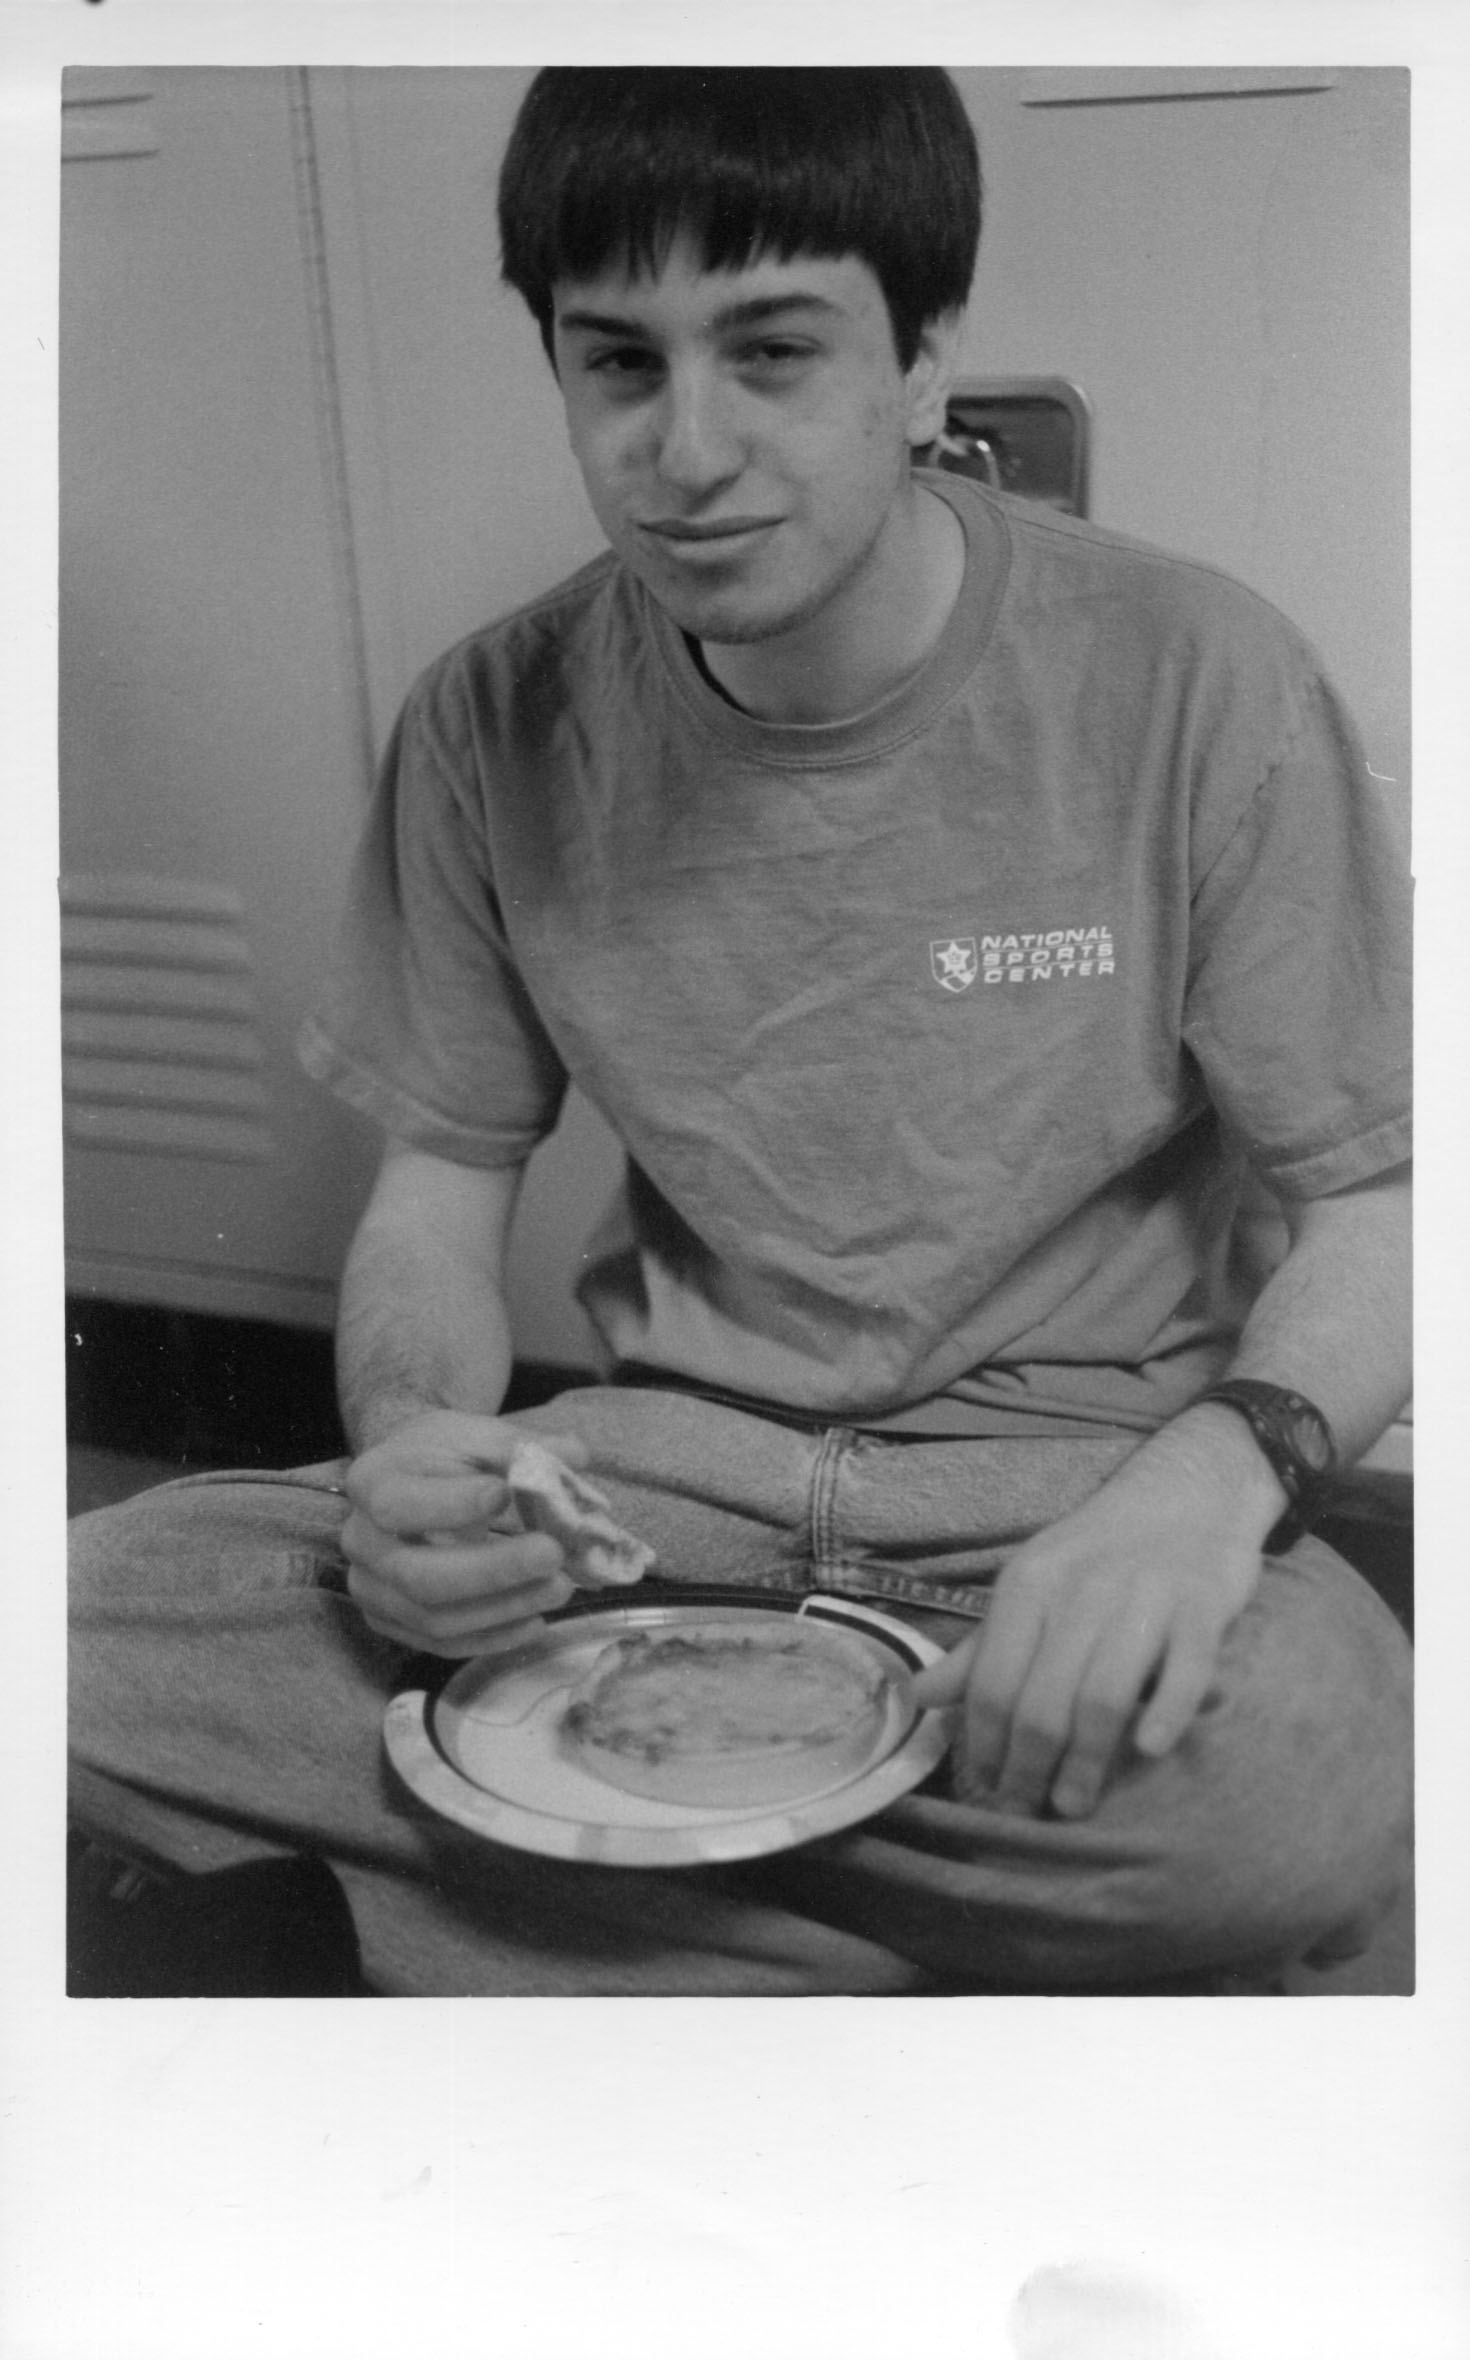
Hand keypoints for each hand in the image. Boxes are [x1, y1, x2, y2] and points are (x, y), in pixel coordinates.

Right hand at [340, 1409, 590, 1657]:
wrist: (412, 1480)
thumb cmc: (445, 1455)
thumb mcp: (474, 1434)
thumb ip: (519, 1446)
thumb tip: (575, 1455)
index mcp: (371, 1484)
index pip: (399, 1505)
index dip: (451, 1506)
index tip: (505, 1494)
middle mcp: (360, 1543)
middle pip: (419, 1575)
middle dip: (493, 1570)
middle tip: (553, 1554)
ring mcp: (372, 1590)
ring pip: (434, 1618)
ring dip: (504, 1608)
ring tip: (560, 1588)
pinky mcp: (393, 1624)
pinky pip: (443, 1645)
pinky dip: (493, 1637)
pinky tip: (536, 1621)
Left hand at [911, 1425, 1274, 1819]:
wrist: (1188, 1490)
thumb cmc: (1100, 1552)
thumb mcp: (1032, 1585)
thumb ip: (981, 1647)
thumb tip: (916, 1697)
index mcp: (1028, 1584)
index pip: (992, 1681)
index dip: (985, 1744)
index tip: (986, 1788)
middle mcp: (1080, 1589)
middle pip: (1043, 1700)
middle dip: (1028, 1767)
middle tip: (1026, 1810)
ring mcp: (1144, 1597)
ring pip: (1104, 1696)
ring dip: (1086, 1761)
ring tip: (1073, 1805)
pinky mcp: (1202, 1606)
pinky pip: (1185, 1671)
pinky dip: (1165, 1713)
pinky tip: (1148, 1749)